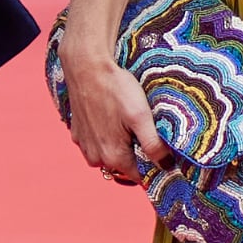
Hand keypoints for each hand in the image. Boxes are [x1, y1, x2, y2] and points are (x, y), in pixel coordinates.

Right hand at [58, 39, 170, 183]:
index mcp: (113, 157)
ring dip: (118, 145)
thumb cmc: (114, 88)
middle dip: (135, 154)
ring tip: (125, 122)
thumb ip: (154, 145)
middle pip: (124, 167)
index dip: (153, 166)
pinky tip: (109, 117)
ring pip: (108, 155)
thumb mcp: (141, 116)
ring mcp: (84, 145)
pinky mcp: (77, 133)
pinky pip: (95, 143)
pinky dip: (103, 135)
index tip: (161, 152)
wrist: (86, 66)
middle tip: (142, 130)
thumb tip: (166, 165)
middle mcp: (95, 157)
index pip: (140, 176)